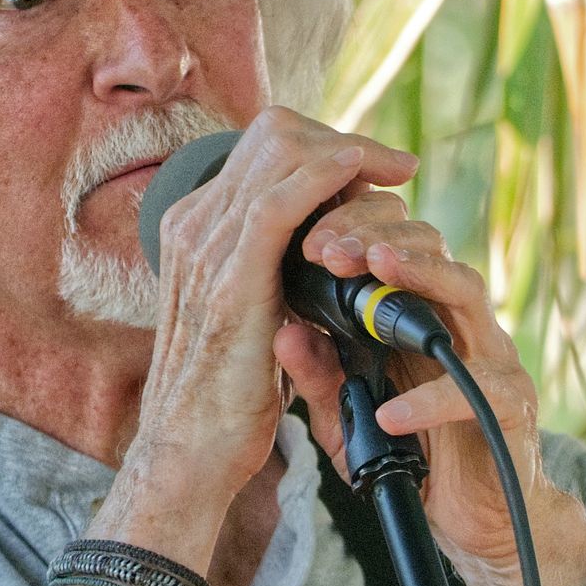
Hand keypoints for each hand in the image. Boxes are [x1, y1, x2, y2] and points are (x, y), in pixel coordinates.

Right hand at [129, 107, 417, 507]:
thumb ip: (275, 270)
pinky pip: (280, 201)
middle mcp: (194, 224)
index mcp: (194, 228)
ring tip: (393, 170)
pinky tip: (361, 175)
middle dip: (342, 137)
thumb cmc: (227, 392)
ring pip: (280, 153)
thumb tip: (329, 242)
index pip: (262, 148)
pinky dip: (325, 176)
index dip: (322, 144)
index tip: (372, 168)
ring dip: (347, 152)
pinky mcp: (230, 277)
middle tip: (393, 164)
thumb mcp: (249, 311)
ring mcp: (205, 246)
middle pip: (272, 134)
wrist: (191, 450)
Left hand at [273, 186, 569, 585]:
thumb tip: (284, 332)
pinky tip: (390, 412)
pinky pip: (477, 390)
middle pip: (429, 245)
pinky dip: (430, 398)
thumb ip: (317, 376)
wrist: (473, 519)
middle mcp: (454, 320)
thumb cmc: (407, 452)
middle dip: (376, 235)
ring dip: (419, 273)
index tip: (306, 239)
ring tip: (374, 268)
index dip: (352, 226)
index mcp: (413, 310)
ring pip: (466, 290)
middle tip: (329, 248)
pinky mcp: (510, 405)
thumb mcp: (345, 415)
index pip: (390, 240)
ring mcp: (488, 356)